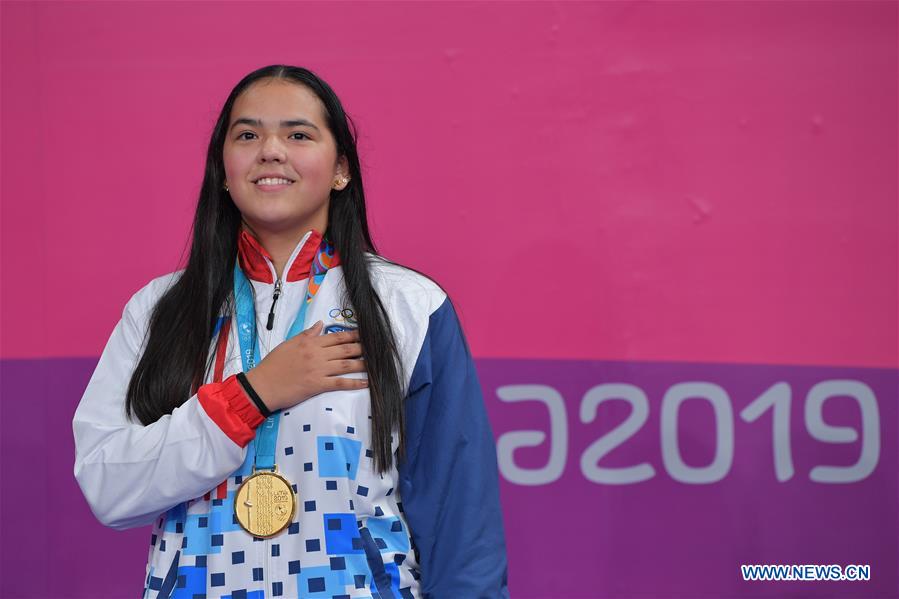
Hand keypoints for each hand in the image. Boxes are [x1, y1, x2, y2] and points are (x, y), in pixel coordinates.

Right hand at [243, 321, 367, 411]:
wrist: (263, 385)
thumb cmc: (273, 364)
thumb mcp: (289, 343)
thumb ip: (307, 334)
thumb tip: (320, 324)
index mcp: (310, 343)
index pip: (336, 337)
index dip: (353, 335)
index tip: (365, 333)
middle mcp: (317, 354)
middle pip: (345, 349)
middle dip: (363, 347)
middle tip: (378, 347)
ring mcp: (318, 370)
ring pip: (346, 364)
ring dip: (363, 363)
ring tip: (377, 363)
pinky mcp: (318, 385)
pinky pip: (340, 383)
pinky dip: (355, 383)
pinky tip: (366, 382)